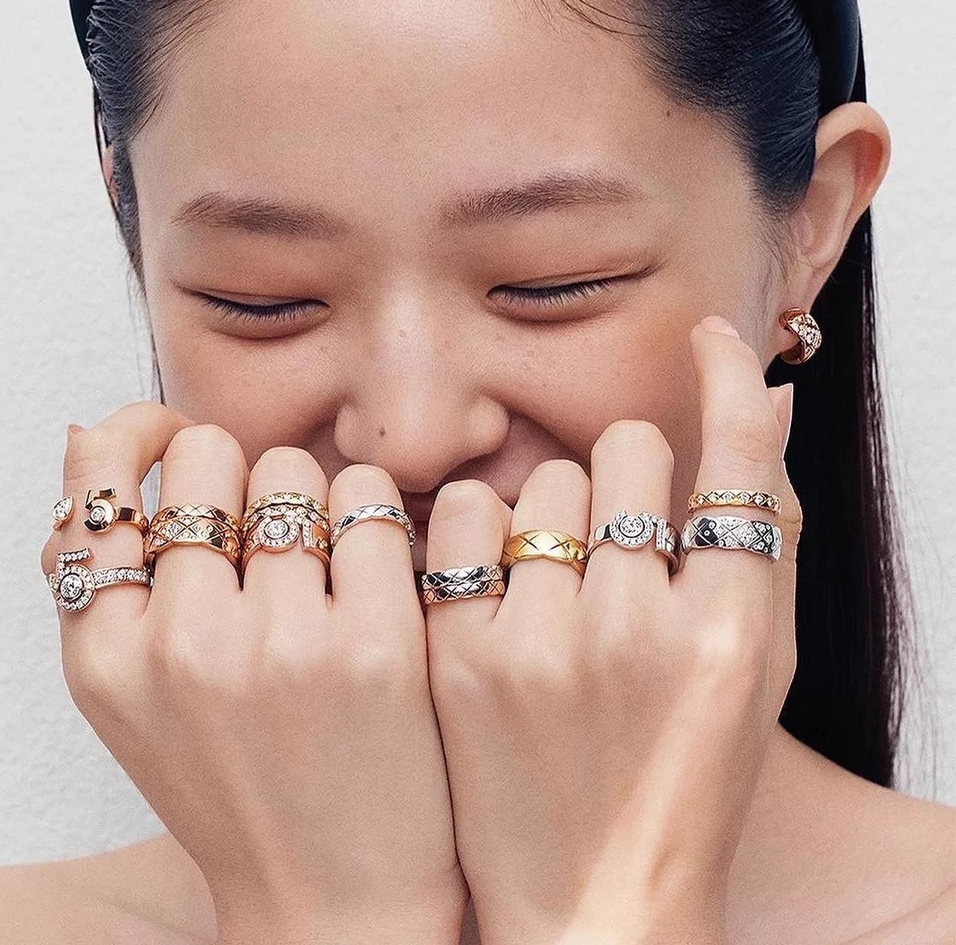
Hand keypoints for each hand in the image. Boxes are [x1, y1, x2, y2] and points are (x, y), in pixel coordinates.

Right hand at [41, 403, 466, 944]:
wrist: (332, 894)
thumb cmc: (232, 782)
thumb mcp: (130, 698)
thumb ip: (101, 581)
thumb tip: (92, 438)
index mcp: (109, 658)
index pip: (102, 484)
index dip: (136, 437)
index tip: (169, 433)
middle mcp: (186, 646)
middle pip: (207, 457)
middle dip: (234, 473)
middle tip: (260, 522)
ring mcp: (284, 645)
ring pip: (291, 470)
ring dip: (307, 497)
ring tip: (319, 559)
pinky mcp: (379, 645)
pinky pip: (368, 501)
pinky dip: (371, 516)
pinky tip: (373, 565)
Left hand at [423, 316, 800, 944]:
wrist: (591, 900)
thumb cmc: (685, 775)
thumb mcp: (757, 664)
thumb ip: (768, 534)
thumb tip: (767, 404)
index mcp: (735, 630)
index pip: (734, 457)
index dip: (725, 379)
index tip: (709, 338)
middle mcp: (641, 627)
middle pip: (628, 450)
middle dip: (627, 479)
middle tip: (616, 541)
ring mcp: (543, 643)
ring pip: (543, 477)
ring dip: (555, 507)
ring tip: (556, 582)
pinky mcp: (459, 659)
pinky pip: (461, 518)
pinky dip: (478, 532)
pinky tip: (494, 584)